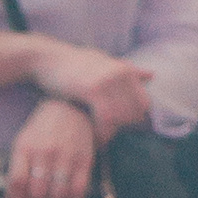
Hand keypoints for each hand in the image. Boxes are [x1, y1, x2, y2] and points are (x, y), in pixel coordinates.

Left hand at [2, 96, 99, 197]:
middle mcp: (46, 152)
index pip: (17, 182)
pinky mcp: (85, 162)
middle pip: (37, 193)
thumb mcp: (23, 140)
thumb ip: (18, 166)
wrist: (70, 107)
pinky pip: (77, 193)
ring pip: (57, 196)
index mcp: (26, 147)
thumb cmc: (43, 128)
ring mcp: (67, 157)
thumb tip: (14, 197)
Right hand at [28, 38, 153, 133]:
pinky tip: (95, 138)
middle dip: (123, 128)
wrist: (45, 58)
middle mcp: (122, 73)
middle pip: (135, 113)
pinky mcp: (93, 89)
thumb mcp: (103, 63)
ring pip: (122, 117)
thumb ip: (127, 71)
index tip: (118, 127)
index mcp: (126, 70)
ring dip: (112, 132)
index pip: (144, 104)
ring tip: (100, 138)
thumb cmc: (73, 64)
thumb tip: (152, 74)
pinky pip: (107, 118)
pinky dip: (102, 132)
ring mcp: (109, 80)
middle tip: (108, 134)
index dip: (133, 119)